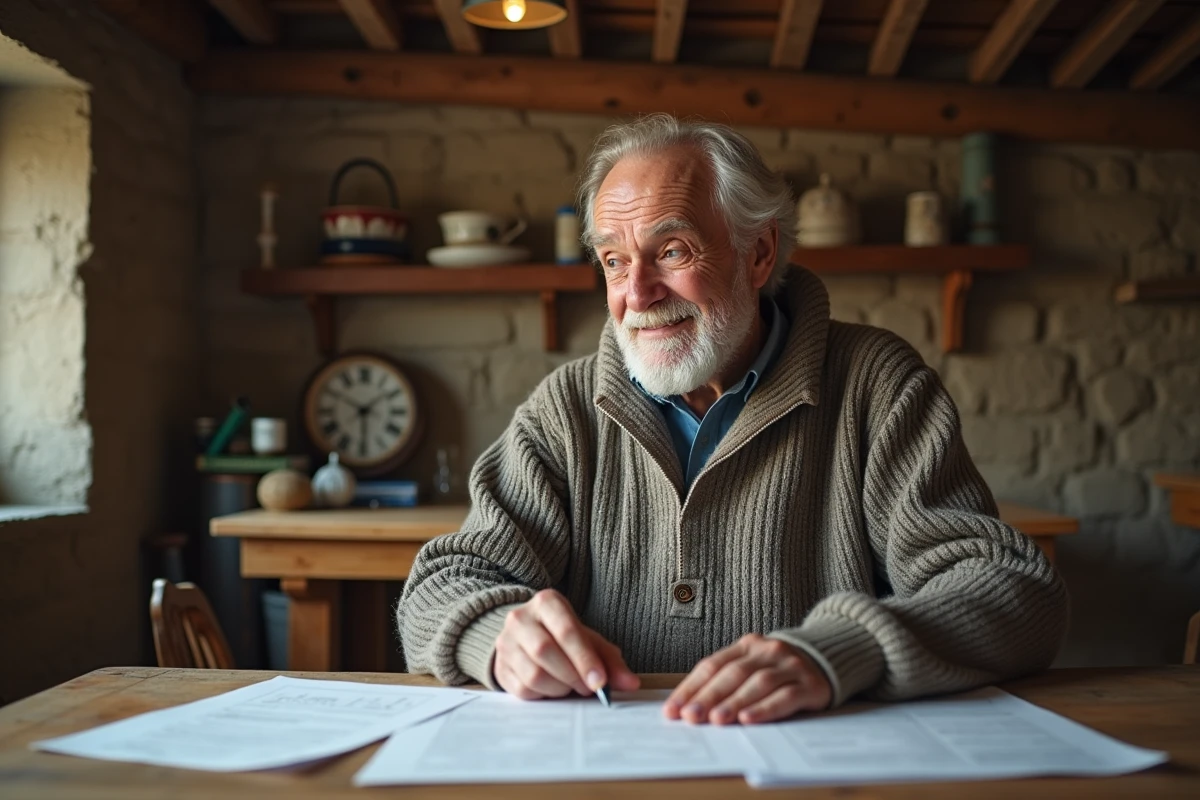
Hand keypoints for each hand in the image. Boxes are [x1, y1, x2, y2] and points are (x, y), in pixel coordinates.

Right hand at [494, 589, 639, 699]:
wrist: (528, 638)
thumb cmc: (564, 638)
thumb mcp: (589, 641)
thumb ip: (610, 660)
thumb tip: (631, 683)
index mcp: (546, 602)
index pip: (566, 630)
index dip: (584, 659)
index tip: (601, 683)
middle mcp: (520, 618)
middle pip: (545, 651)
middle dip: (572, 675)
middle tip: (589, 688)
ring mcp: (506, 643)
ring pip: (533, 674)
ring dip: (559, 688)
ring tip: (570, 686)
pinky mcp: (500, 667)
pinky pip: (522, 690)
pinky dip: (544, 696)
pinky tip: (553, 689)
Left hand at [664, 634, 831, 724]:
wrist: (829, 658)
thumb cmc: (779, 670)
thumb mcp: (752, 666)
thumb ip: (725, 681)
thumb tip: (688, 707)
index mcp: (747, 644)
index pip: (712, 665)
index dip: (691, 687)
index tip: (674, 709)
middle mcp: (768, 651)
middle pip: (733, 673)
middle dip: (709, 696)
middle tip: (691, 716)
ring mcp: (790, 666)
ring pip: (758, 683)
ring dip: (735, 702)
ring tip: (717, 720)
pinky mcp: (810, 685)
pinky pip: (785, 697)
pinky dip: (765, 709)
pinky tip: (749, 719)